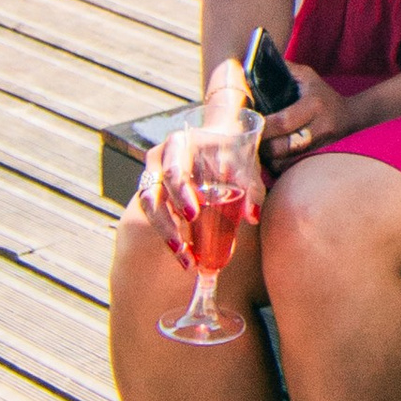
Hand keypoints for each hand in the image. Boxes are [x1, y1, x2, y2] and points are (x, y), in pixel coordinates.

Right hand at [137, 116, 263, 269]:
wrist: (223, 140)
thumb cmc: (233, 152)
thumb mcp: (246, 166)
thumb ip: (252, 189)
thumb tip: (252, 217)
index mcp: (179, 145)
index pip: (173, 171)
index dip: (179, 193)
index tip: (192, 215)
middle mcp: (160, 159)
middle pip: (153, 193)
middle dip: (166, 224)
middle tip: (182, 247)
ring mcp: (154, 176)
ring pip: (149, 207)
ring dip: (165, 235)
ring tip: (186, 260)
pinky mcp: (156, 192)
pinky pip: (155, 215)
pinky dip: (169, 235)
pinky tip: (185, 255)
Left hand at [257, 62, 358, 175]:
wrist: (350, 117)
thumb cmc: (322, 94)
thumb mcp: (307, 76)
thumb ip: (284, 70)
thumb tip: (254, 67)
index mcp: (314, 106)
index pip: (284, 121)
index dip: (264, 126)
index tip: (247, 123)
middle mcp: (318, 129)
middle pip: (283, 147)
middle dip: (262, 145)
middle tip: (246, 139)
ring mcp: (318, 146)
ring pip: (285, 161)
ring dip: (267, 157)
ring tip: (255, 147)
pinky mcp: (315, 157)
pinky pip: (290, 167)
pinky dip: (276, 164)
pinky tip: (268, 155)